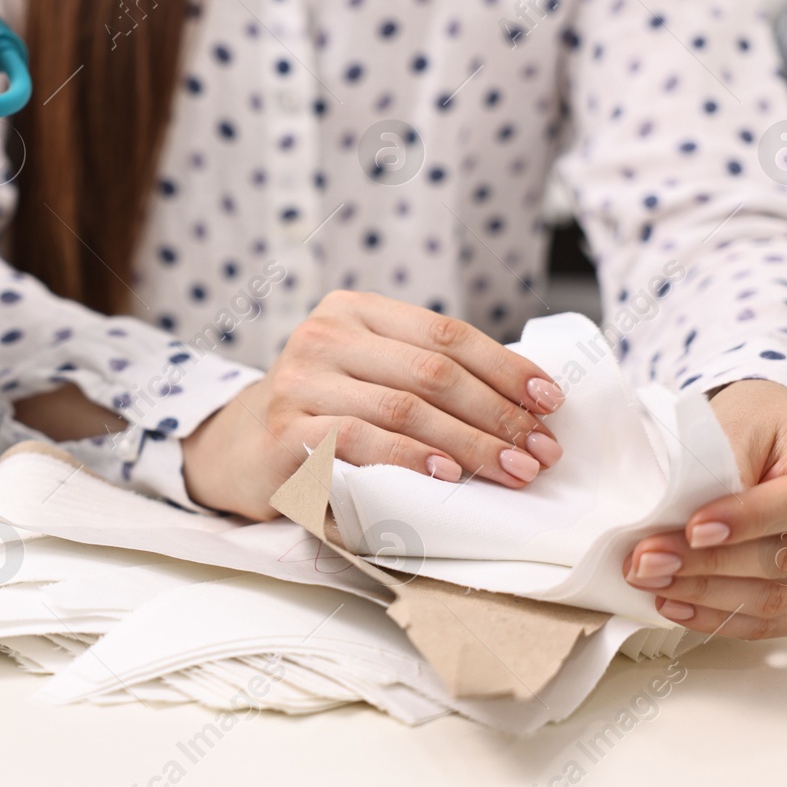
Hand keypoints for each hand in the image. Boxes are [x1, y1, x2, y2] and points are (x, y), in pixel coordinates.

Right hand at [182, 290, 565, 519]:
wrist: (236, 449)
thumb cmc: (321, 413)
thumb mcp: (366, 373)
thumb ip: (423, 373)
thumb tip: (524, 403)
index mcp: (354, 310)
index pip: (446, 333)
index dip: (505, 367)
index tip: (550, 402)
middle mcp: (324, 335)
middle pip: (433, 371)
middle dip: (498, 414)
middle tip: (541, 450)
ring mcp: (301, 380)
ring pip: (405, 407)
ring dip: (470, 444)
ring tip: (512, 470)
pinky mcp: (285, 430)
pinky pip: (362, 441)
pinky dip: (412, 459)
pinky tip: (449, 476)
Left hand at [622, 379, 786, 639]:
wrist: (771, 440)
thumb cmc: (757, 425)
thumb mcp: (739, 424)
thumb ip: (724, 471)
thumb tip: (687, 529)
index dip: (750, 520)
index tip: (693, 528)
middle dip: (711, 564)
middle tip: (649, 559)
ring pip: (780, 598)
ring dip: (706, 595)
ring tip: (652, 580)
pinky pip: (775, 622)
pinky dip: (721, 618)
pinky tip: (676, 605)